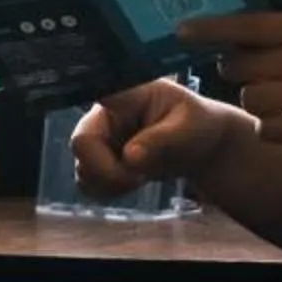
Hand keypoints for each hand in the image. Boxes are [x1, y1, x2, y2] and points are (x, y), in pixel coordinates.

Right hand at [72, 78, 254, 197]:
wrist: (199, 145)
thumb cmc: (195, 125)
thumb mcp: (188, 128)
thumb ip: (161, 140)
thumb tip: (130, 157)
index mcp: (127, 94)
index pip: (97, 90)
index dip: (83, 97)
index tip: (90, 108)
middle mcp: (103, 113)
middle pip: (82, 143)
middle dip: (108, 171)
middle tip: (138, 178)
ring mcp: (98, 137)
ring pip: (82, 168)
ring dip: (110, 183)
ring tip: (140, 177)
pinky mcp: (97, 160)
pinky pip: (87, 182)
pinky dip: (108, 190)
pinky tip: (131, 182)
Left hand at [178, 13, 281, 156]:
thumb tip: (248, 30)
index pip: (249, 24)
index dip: (211, 28)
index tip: (182, 31)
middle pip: (240, 65)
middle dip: (238, 71)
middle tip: (253, 74)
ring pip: (250, 99)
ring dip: (258, 101)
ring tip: (281, 100)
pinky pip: (267, 129)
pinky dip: (273, 129)